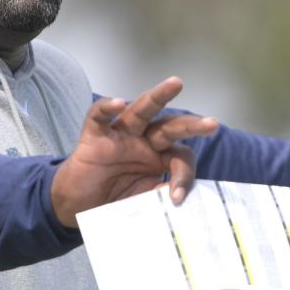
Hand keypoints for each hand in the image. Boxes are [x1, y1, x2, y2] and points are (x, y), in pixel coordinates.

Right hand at [50, 77, 218, 227]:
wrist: (77, 206)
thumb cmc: (112, 200)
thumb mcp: (141, 202)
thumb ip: (158, 198)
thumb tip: (175, 197)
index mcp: (158, 158)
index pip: (180, 156)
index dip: (183, 176)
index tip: (177, 199)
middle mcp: (143, 142)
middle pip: (170, 126)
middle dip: (191, 124)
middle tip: (212, 124)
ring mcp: (119, 136)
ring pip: (141, 110)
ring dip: (158, 96)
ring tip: (176, 84)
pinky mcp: (94, 136)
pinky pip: (99, 117)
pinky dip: (106, 108)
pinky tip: (117, 103)